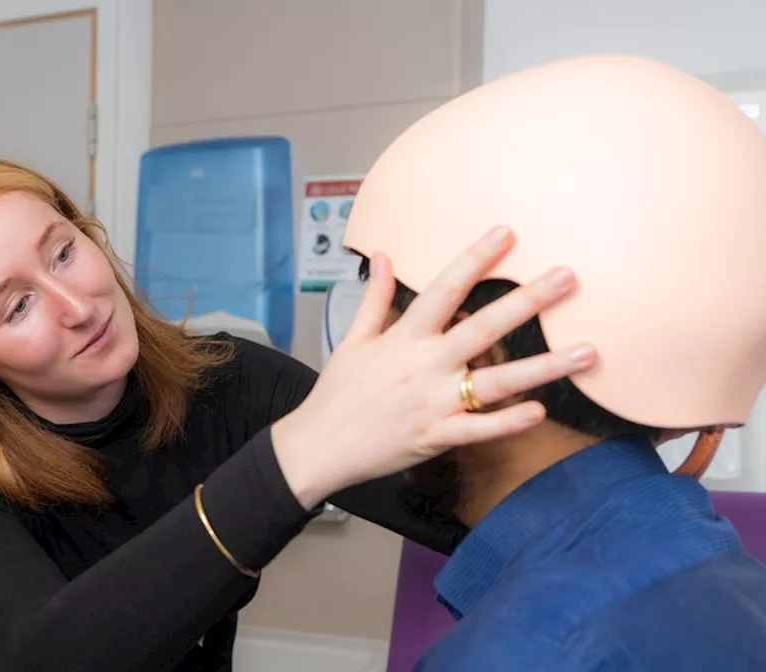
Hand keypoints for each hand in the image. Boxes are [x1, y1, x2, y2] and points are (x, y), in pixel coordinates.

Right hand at [273, 226, 598, 508]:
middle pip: (482, 328)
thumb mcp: (353, 340)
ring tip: (587, 350)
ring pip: (497, 381)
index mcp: (403, 339)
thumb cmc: (337, 394)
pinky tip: (540, 410)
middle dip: (528, 301)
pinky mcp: (436, 437)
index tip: (506, 234)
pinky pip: (479, 429)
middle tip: (568, 277)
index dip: (474, 259)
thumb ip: (376, 299)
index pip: (444, 289)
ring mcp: (433, 403)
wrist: (318, 446)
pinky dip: (509, 421)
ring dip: (545, 365)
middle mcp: (424, 366)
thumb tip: (384, 257)